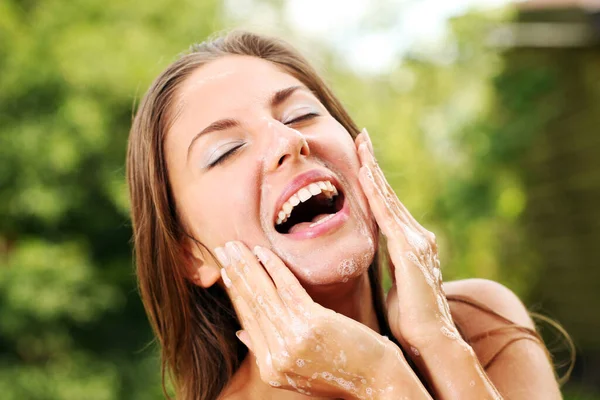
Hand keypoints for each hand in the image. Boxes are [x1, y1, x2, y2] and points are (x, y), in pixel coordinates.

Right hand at [214, 241, 430, 398]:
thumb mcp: (298, 372)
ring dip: (247, 266)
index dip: (235, 292)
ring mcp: (292, 341)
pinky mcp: (312, 324)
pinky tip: (263, 251)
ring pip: (263, 295)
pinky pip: (287, 289)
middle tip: (222, 249)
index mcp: (270, 367)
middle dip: (234, 273)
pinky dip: (273, 267)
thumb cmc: (342, 372)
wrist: (378, 381)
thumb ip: (268, 352)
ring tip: (235, 245)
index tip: (226, 270)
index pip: (246, 321)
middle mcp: (276, 356)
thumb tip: (239, 332)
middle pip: (250, 306)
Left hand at [355, 128, 502, 398]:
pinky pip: (386, 213)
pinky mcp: (409, 249)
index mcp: (409, 244)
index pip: (387, 206)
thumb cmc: (410, 319)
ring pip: (388, 197)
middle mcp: (416, 236)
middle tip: (361, 137)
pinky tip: (365, 172)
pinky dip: (375, 191)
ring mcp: (415, 240)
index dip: (375, 181)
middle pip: (388, 194)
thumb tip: (379, 257)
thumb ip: (389, 264)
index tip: (363, 160)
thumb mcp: (393, 283)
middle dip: (374, 164)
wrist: (430, 341)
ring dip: (373, 169)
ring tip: (361, 143)